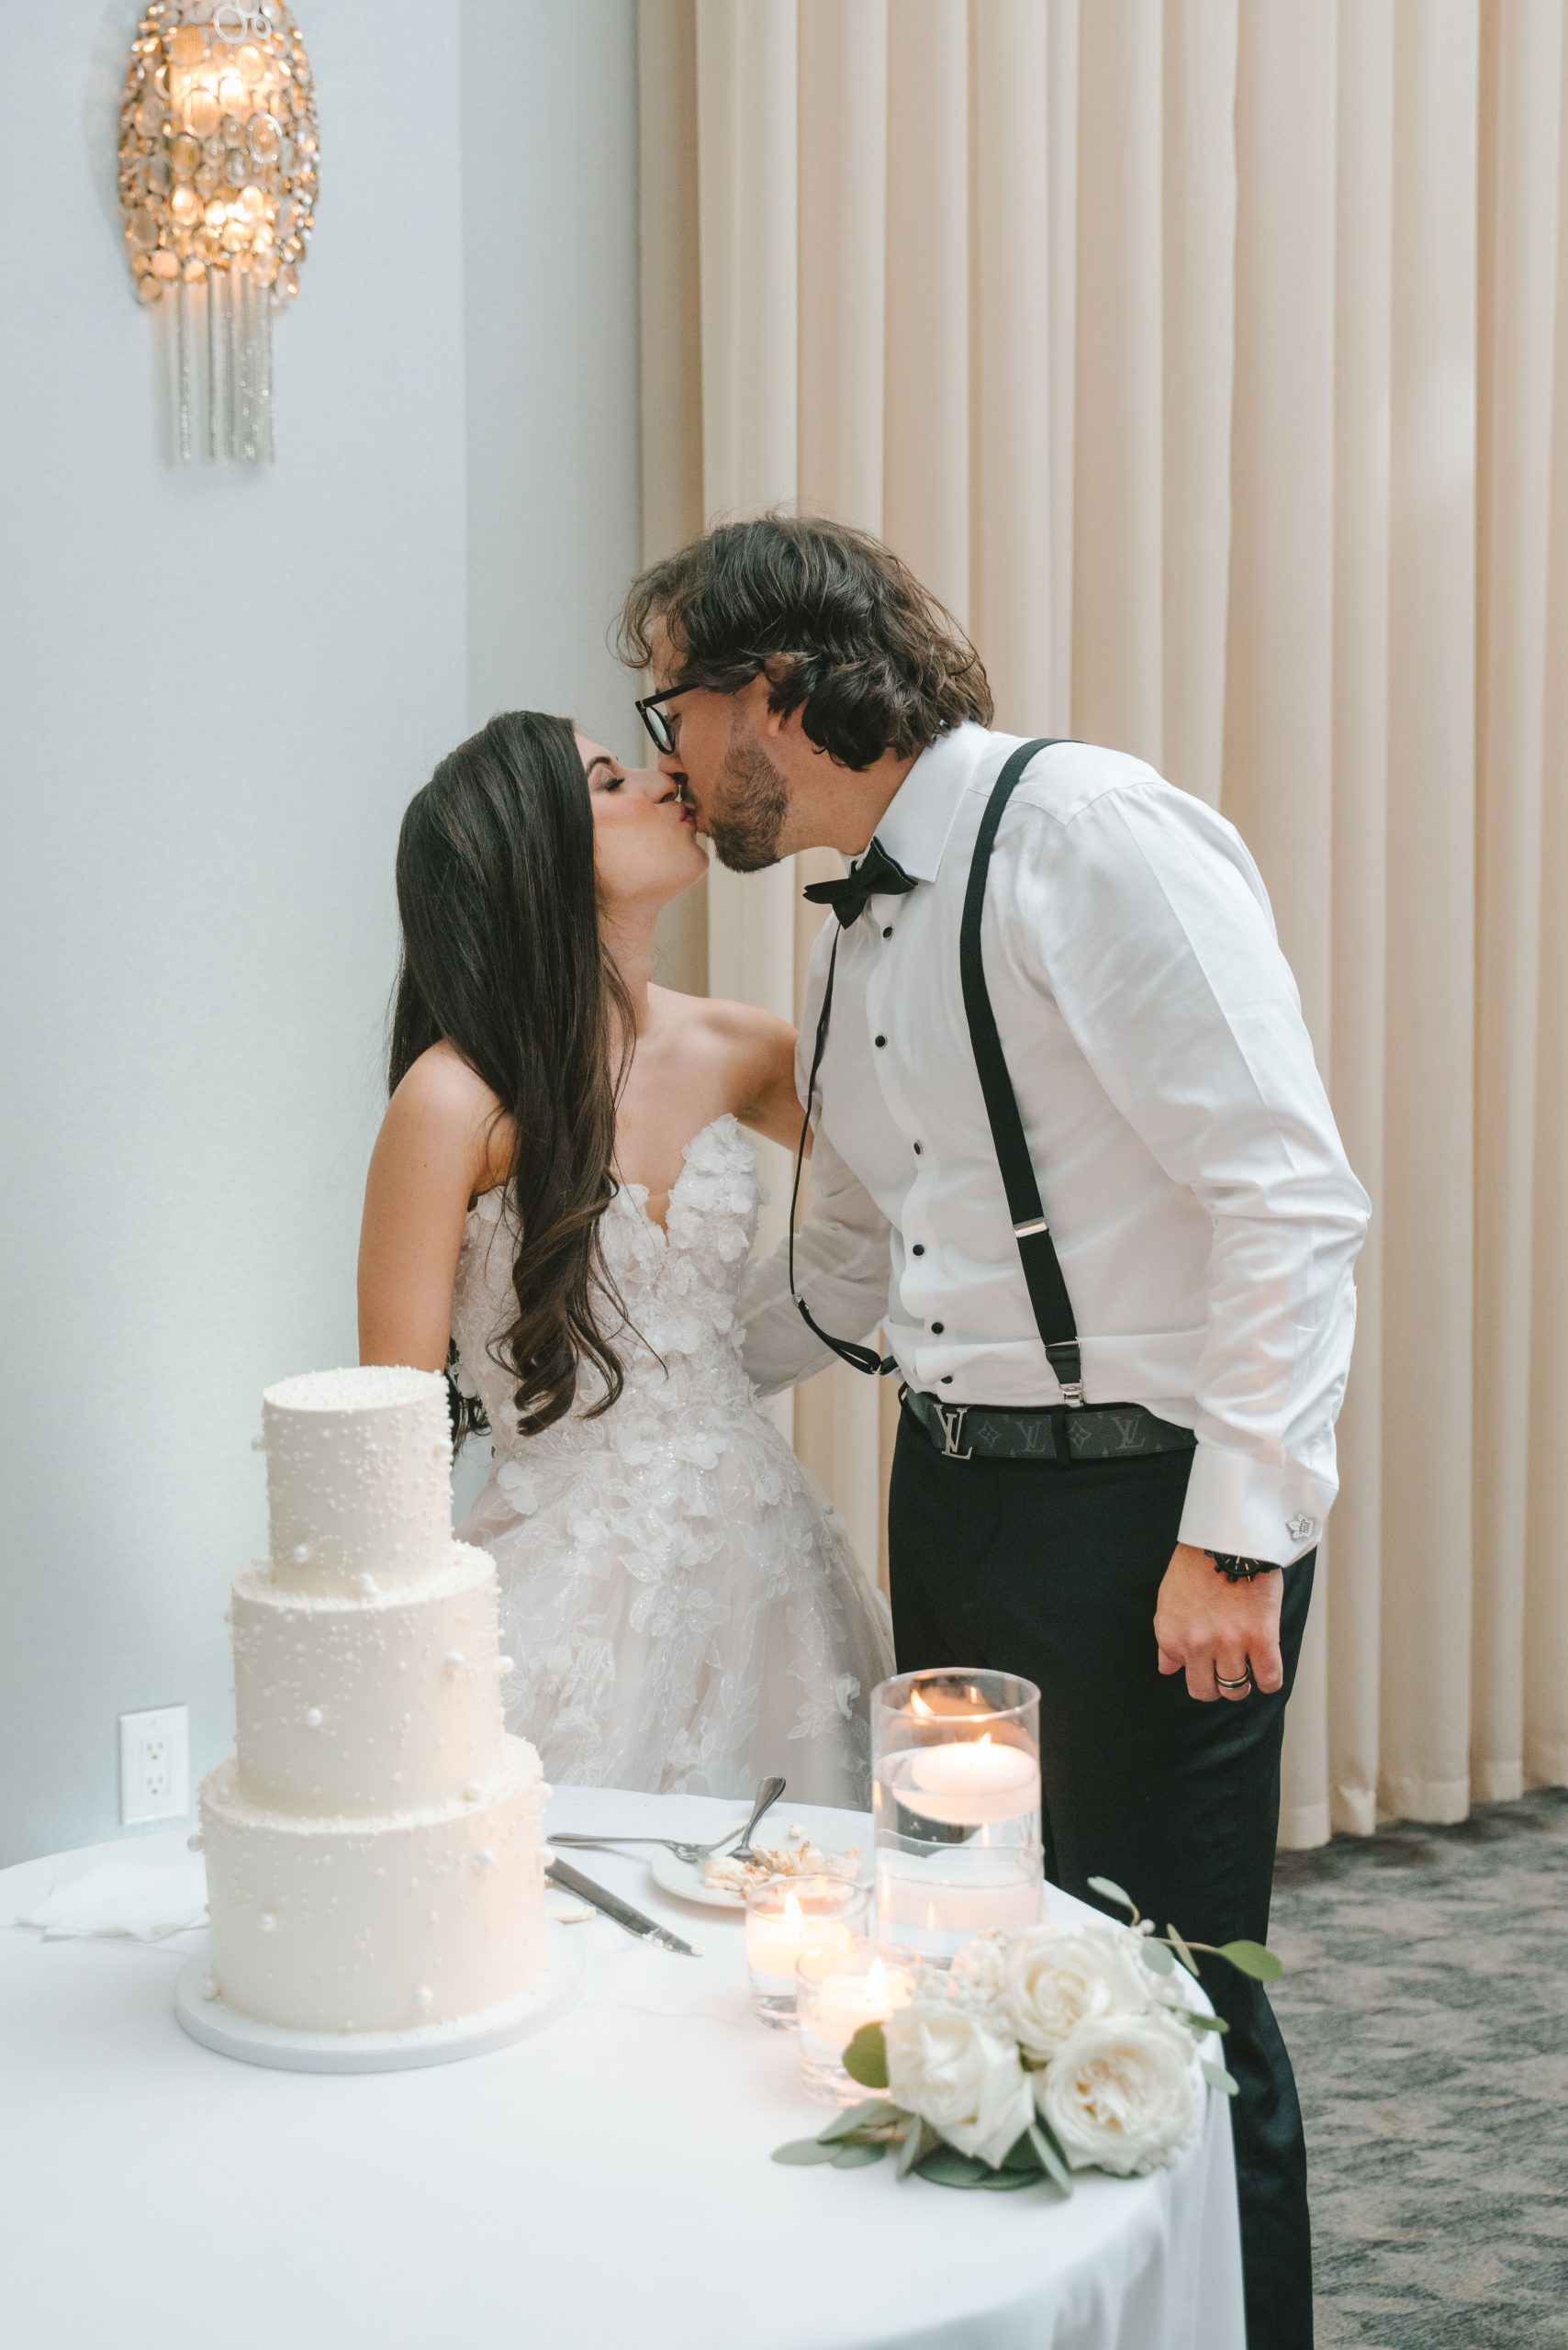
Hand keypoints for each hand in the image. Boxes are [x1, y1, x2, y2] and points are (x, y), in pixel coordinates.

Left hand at [1154, 1543, 1283, 1701]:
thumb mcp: (1168, 1599)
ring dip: (1241, 1682)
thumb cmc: (1198, 1563)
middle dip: (1215, 1685)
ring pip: (1235, 1689)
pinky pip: (1269, 1679)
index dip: (1196, 1665)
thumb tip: (1167, 1668)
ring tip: (1246, 1666)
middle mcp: (1196, 1645)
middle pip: (1206, 1691)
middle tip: (1225, 1670)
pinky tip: (1266, 1672)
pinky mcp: (1261, 1638)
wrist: (1228, 1537)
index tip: (1206, 1654)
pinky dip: (1269, 1681)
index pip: (1181, 1673)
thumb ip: (1167, 1639)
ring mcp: (1229, 1644)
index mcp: (1171, 1635)